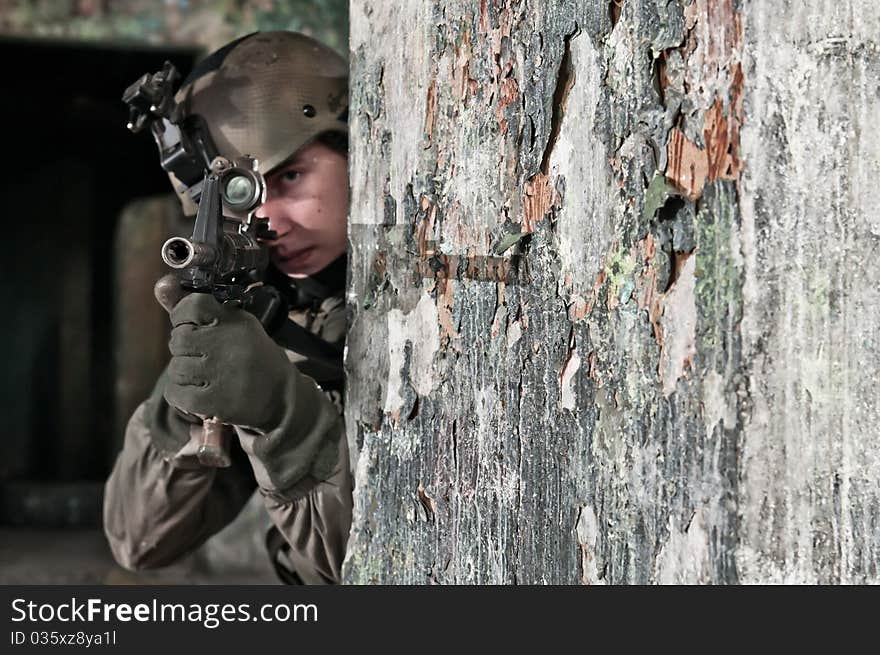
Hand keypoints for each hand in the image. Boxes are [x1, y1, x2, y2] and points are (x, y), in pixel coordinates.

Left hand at [165, 292, 292, 431]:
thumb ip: (193, 309)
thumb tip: (161, 284)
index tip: (195, 326)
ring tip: (206, 378)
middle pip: (179, 339)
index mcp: (236, 322)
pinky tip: (201, 393)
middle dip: (187, 350)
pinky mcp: (215, 401)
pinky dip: (183, 395)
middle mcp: (228, 344)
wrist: (282, 398)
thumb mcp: (234, 326)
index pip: (193, 305)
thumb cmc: (252, 358)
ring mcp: (221, 373)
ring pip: (176, 368)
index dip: (184, 316)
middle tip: (206, 358)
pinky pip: (176, 393)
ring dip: (186, 375)